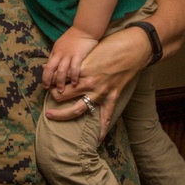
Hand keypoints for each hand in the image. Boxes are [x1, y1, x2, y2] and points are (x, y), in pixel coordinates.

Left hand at [43, 26, 98, 90]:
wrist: (85, 29)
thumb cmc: (73, 37)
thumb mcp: (60, 45)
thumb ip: (54, 55)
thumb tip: (46, 66)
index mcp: (55, 51)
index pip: (48, 65)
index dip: (45, 76)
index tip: (45, 84)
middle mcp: (60, 53)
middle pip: (51, 68)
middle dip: (49, 80)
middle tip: (48, 89)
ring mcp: (69, 54)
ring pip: (61, 70)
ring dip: (60, 81)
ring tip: (60, 90)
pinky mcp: (79, 55)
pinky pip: (75, 67)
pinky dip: (73, 76)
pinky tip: (74, 83)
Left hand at [46, 25, 148, 140]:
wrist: (135, 48)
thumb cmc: (113, 43)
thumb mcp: (91, 49)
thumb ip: (80, 60)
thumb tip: (69, 65)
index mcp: (81, 69)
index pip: (58, 79)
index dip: (51, 80)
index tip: (49, 80)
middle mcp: (88, 83)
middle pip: (62, 95)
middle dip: (53, 96)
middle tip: (49, 96)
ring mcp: (100, 92)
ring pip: (76, 110)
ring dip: (62, 115)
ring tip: (51, 117)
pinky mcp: (112, 97)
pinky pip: (105, 117)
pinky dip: (101, 130)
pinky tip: (97, 140)